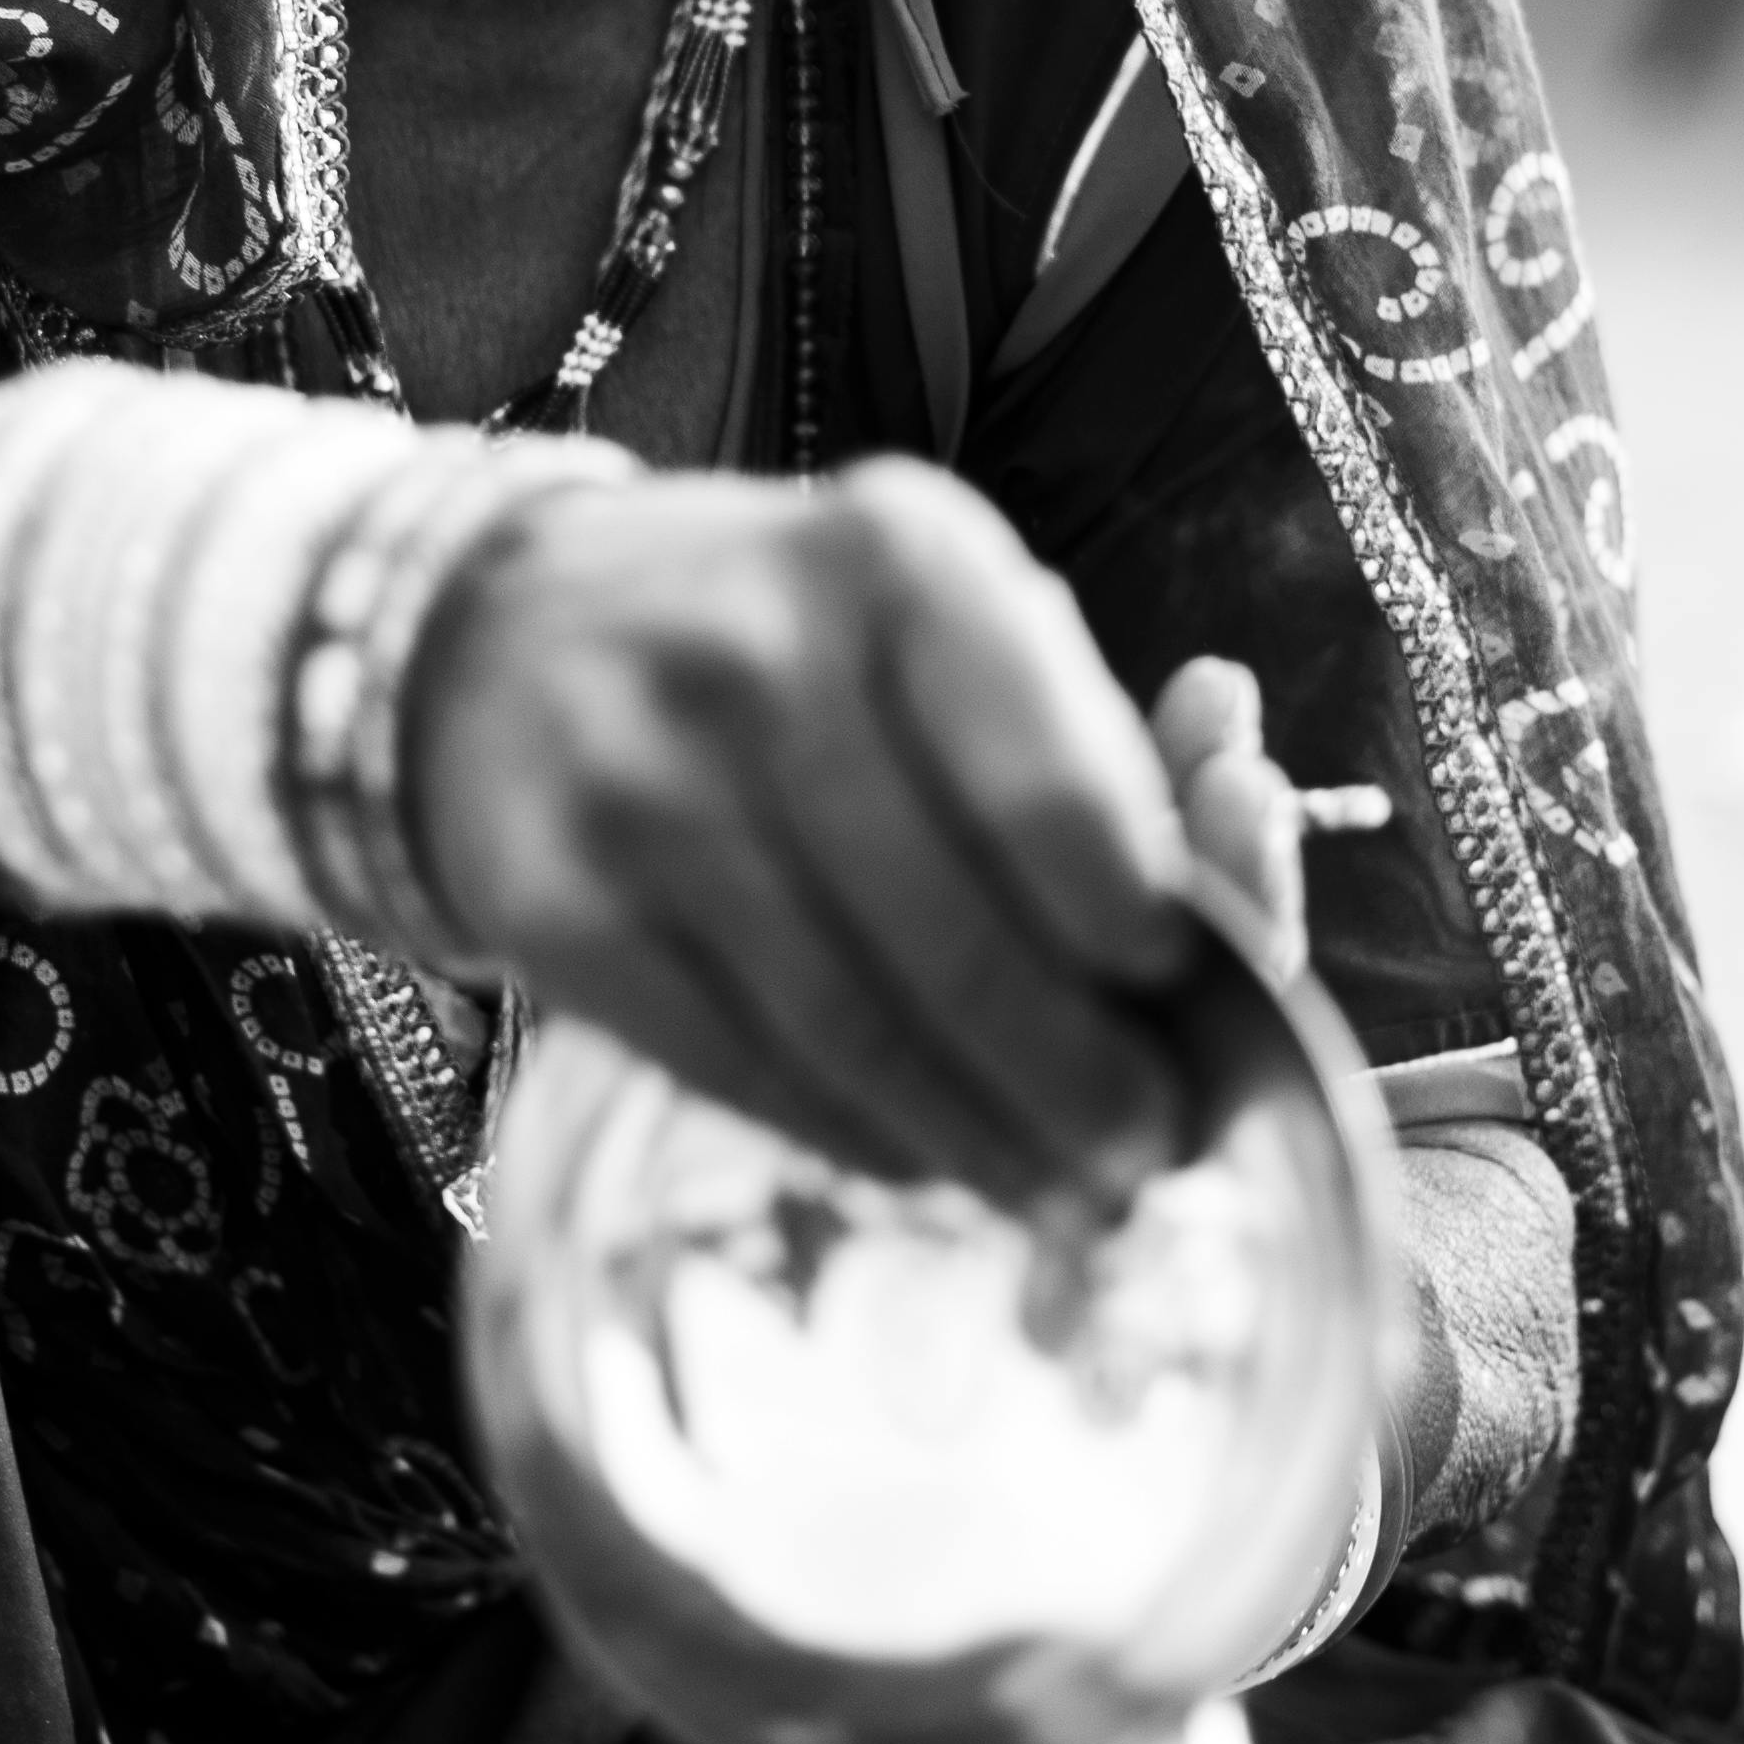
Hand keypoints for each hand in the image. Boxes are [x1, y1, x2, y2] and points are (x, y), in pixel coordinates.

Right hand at [402, 454, 1302, 1207]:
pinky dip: (852, 1135)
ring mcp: (636, 780)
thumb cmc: (785, 640)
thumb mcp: (943, 625)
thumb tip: (1247, 805)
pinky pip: (742, 1066)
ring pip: (853, 1025)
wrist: (495, 638)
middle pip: (960, 938)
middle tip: (1144, 1152)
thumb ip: (1105, 736)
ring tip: (1055, 1187)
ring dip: (980, 1139)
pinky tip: (916, 1154)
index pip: (1055, 782)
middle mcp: (757, 651)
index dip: (1139, 920)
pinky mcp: (548, 902)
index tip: (1181, 994)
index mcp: (898, 556)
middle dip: (1077, 1078)